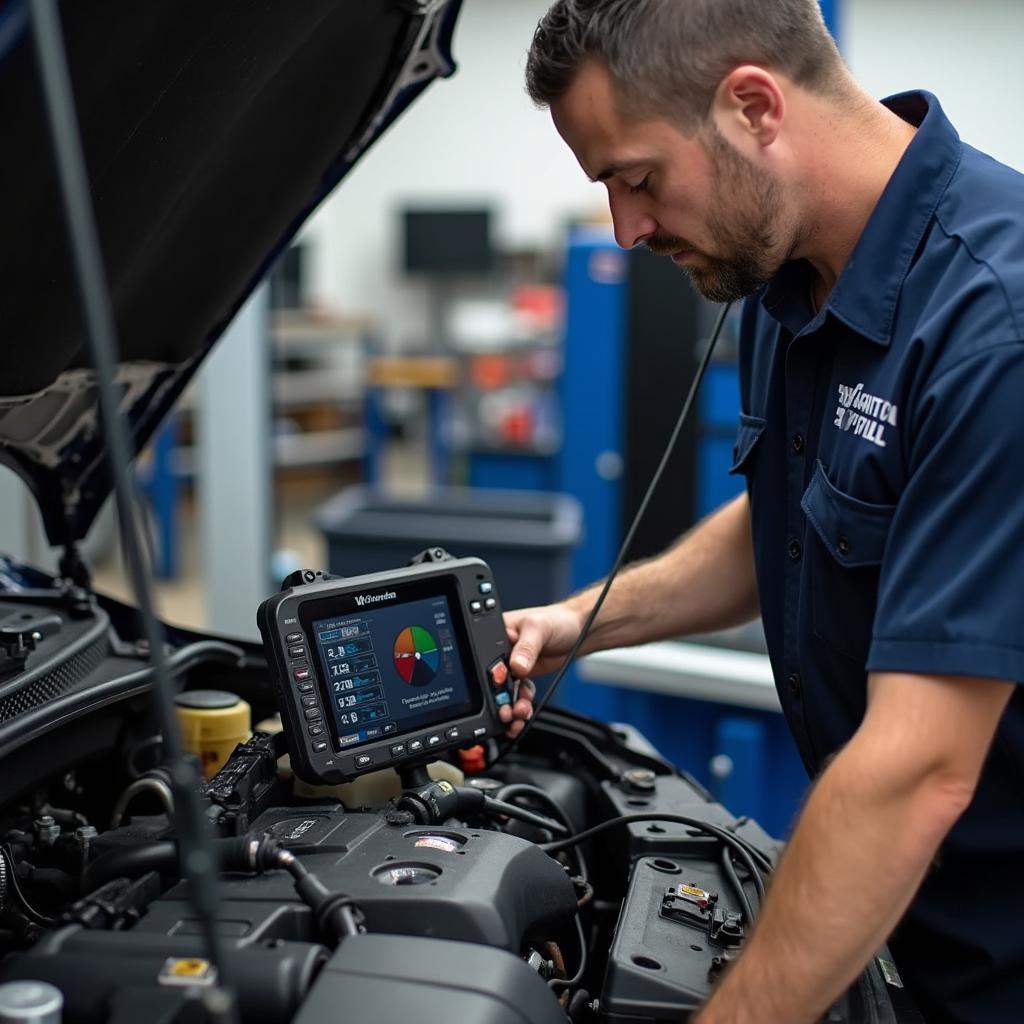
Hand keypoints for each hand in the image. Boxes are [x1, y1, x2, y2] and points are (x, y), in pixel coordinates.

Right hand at [500, 602, 584, 737]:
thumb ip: (526, 647)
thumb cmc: (557, 620)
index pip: (488, 658)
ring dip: (511, 705)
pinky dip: (522, 704)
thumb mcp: (538, 628)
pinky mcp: (525, 675)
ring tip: (520, 712)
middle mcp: (502, 650)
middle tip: (507, 709)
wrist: (580, 632)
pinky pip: (518, 694)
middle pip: (494, 679)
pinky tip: (526, 709)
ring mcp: (513, 664)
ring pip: (505, 690)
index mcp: (497, 633)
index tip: (502, 685)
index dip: (493, 674)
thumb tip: (515, 666)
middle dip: (500, 697)